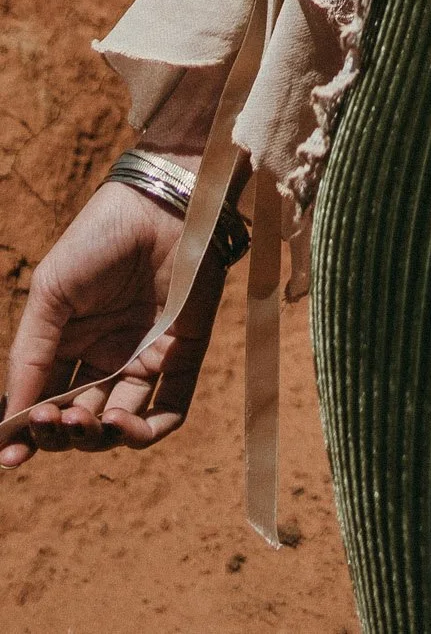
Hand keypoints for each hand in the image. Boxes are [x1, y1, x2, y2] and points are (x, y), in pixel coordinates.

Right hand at [2, 181, 221, 466]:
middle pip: (79, 422)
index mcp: (69, 345)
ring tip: (86, 421)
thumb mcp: (50, 294)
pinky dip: (146, 430)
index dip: (28, 435)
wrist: (162, 203)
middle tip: (52, 421)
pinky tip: (120, 424)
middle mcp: (105, 358)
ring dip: (99, 437)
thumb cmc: (99, 239)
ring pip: (119, 424)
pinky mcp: (183, 353)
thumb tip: (9, 420)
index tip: (11, 458)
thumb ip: (30, 356)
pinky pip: (170, 408)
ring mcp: (144, 358)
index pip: (45, 404)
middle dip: (61, 435)